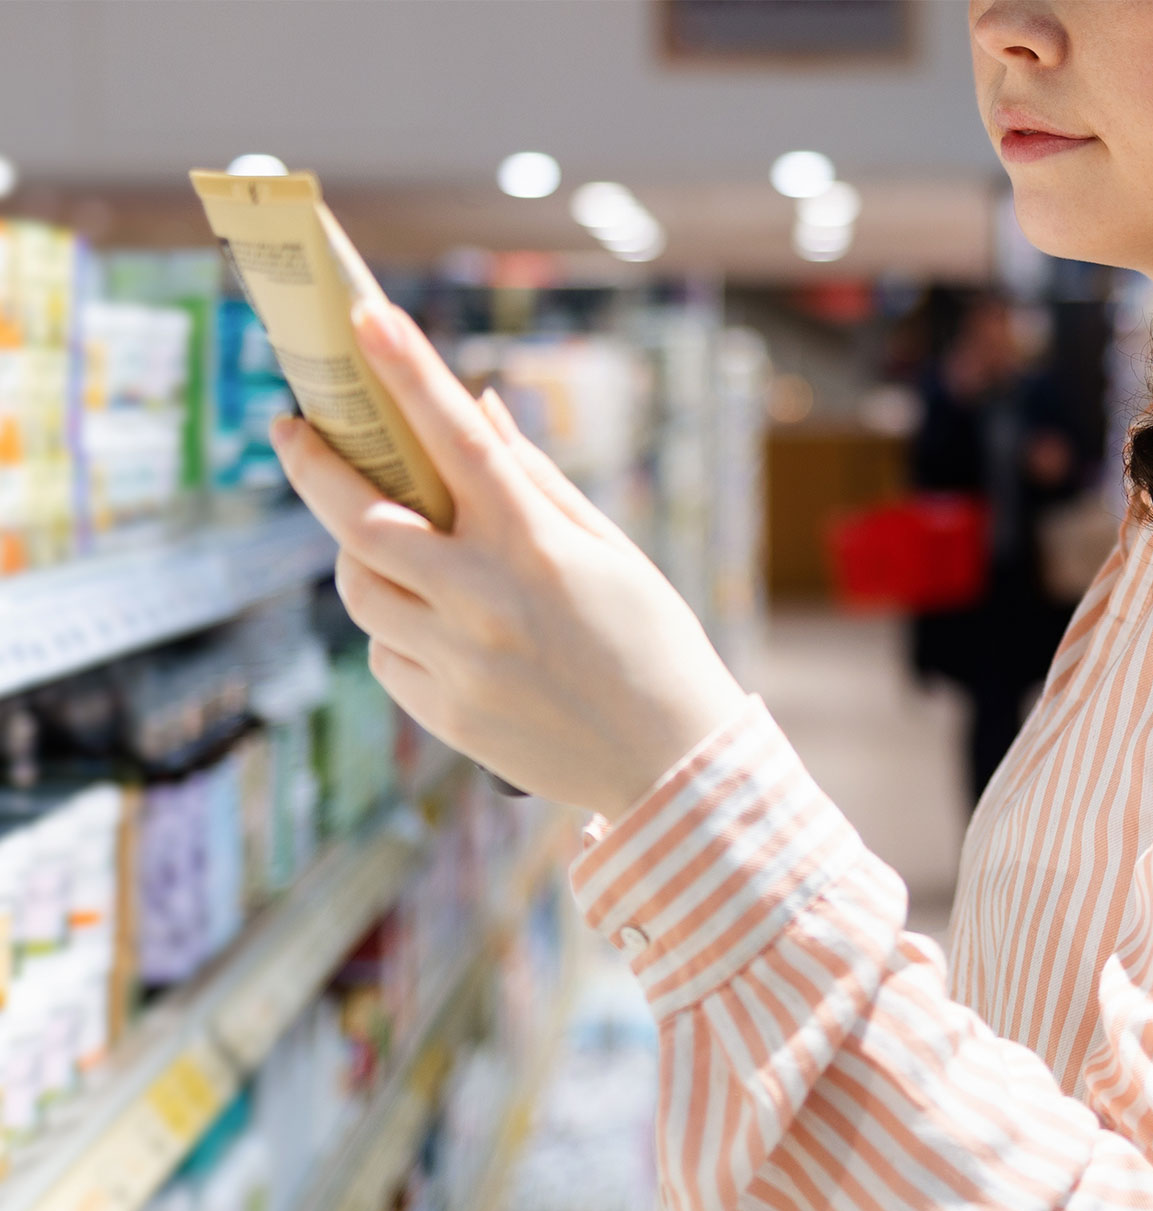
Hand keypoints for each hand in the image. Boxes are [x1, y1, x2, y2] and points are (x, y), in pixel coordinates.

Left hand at [269, 300, 747, 821]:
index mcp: (535, 546)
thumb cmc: (650, 641)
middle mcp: (484, 600)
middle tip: (291, 431)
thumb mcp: (611, 551)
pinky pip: (383, 654)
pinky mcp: (445, 715)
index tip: (363, 316)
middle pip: (361, 520)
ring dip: (359, 556)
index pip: (457, 440)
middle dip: (313, 466)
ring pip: (358, 590)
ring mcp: (458, 662)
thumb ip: (537, 479)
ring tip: (385, 546)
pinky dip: (395, 627)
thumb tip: (479, 408)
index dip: (407, 371)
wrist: (669, 762)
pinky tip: (435, 627)